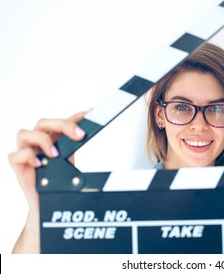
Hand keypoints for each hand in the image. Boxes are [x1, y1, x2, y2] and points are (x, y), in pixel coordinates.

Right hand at [8, 111, 86, 252]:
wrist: (47, 210)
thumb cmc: (61, 190)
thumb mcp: (78, 177)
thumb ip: (90, 173)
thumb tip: (108, 180)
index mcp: (55, 142)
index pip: (62, 123)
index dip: (75, 116)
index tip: (90, 114)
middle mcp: (39, 145)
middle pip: (44, 122)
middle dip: (63, 125)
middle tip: (80, 135)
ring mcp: (28, 156)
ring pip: (24, 133)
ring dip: (41, 139)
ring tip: (55, 154)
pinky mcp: (19, 169)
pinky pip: (14, 155)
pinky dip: (26, 155)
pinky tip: (39, 164)